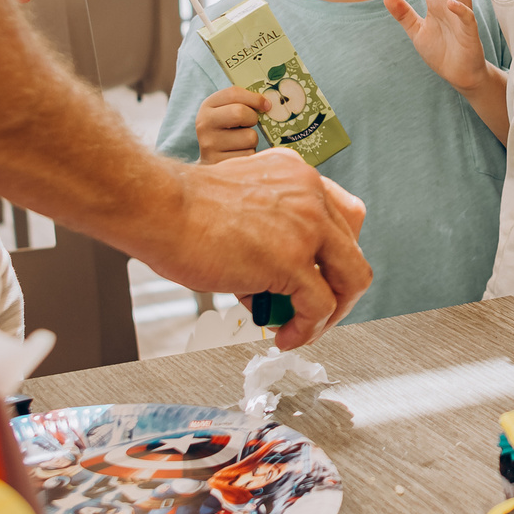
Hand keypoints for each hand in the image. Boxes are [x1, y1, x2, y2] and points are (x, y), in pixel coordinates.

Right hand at [155, 153, 372, 349]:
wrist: (160, 208)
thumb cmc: (182, 207)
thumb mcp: (242, 200)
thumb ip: (268, 227)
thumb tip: (269, 282)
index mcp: (298, 176)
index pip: (344, 216)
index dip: (333, 253)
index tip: (317, 275)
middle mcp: (311, 195)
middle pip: (353, 249)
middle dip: (337, 287)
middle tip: (314, 309)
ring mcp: (306, 228)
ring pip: (351, 279)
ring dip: (332, 313)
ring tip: (303, 328)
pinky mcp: (292, 262)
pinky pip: (320, 307)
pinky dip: (307, 330)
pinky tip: (285, 337)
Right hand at [195, 84, 272, 162]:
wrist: (210, 162)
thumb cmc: (225, 132)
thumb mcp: (227, 112)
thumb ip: (243, 102)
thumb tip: (267, 104)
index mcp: (207, 106)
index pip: (233, 94)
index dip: (254, 98)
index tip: (266, 105)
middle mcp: (204, 124)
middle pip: (239, 113)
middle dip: (252, 118)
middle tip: (249, 124)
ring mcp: (210, 145)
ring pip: (249, 137)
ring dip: (252, 140)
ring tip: (241, 142)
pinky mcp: (220, 163)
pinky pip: (249, 155)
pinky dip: (249, 154)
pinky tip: (238, 154)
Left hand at [384, 0, 488, 93]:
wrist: (459, 75)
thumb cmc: (441, 51)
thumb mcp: (416, 32)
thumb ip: (403, 14)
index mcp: (437, 3)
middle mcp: (450, 5)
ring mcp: (462, 17)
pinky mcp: (470, 32)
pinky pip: (468, 16)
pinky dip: (460, 9)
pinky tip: (449, 4)